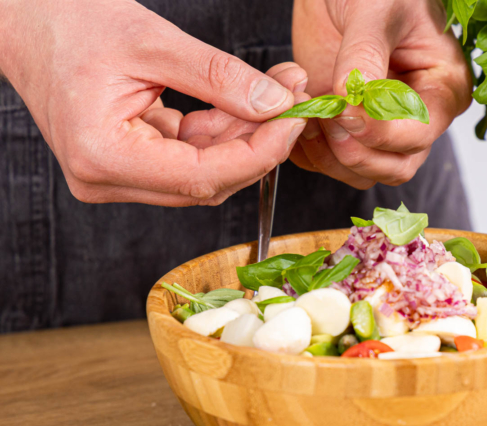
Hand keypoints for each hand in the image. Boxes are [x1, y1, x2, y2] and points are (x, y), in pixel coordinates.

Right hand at [0, 0, 309, 205]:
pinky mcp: (129, 165)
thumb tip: (275, 105)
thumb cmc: (69, 22)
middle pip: (208, 180)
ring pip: (205, 172)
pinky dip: (221, 131)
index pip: (203, 176)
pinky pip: (190, 157)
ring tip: (276, 91)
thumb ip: (219, 78)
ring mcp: (117, 177)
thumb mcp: (153, 41)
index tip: (295, 121)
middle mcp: (107, 179)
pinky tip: (244, 101)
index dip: (259, 153)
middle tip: (293, 100)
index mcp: (103, 156)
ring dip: (244, 135)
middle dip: (259, 141)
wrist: (25, 19)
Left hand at [291, 0, 471, 189]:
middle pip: (396, 166)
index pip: (419, 133)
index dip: (380, 132)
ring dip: (329, 156)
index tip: (343, 110)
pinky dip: (310, 153)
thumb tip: (354, 101)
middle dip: (355, 153)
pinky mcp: (348, 129)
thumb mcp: (375, 9)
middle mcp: (418, 117)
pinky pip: (332, 163)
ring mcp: (382, 127)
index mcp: (443, 88)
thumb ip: (365, 56)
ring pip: (363, 173)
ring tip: (306, 115)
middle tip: (324, 119)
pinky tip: (296, 120)